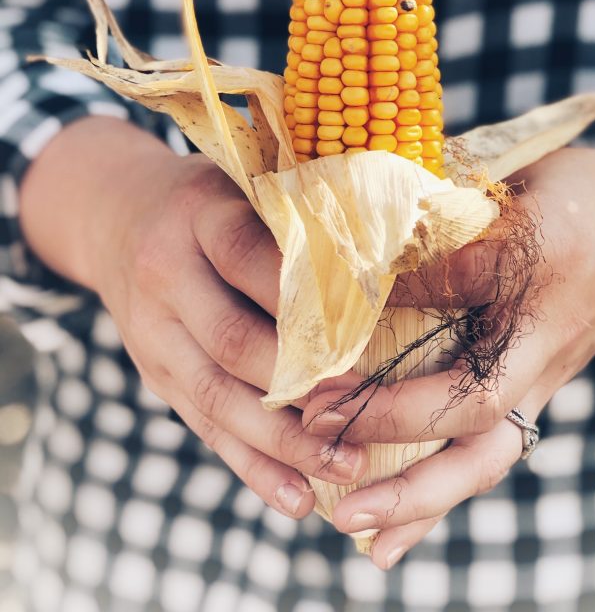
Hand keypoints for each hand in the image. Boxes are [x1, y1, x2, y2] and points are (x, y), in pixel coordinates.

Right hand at [20, 117, 366, 518]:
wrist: (116, 217)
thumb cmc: (211, 198)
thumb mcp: (244, 182)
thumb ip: (296, 214)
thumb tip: (392, 259)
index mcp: (198, 214)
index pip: (248, 255)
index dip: (305, 296)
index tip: (367, 328)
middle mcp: (166, 275)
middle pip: (233, 339)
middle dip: (301, 383)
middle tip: (365, 408)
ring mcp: (153, 334)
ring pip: (218, 397)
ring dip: (284, 442)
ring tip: (345, 466)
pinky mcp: (156, 375)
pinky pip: (203, 428)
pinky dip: (252, 468)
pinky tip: (298, 497)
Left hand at [301, 144, 594, 566]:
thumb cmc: (576, 190)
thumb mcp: (518, 176)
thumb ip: (449, 207)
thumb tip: (357, 244)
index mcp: (546, 256)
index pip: (458, 280)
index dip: (387, 296)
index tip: (328, 305)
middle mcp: (547, 333)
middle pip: (477, 405)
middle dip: (391, 424)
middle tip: (318, 427)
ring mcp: (546, 374)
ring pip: (487, 454)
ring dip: (415, 494)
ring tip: (348, 520)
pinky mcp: (536, 394)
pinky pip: (490, 456)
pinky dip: (438, 499)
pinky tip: (389, 535)